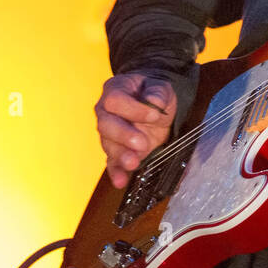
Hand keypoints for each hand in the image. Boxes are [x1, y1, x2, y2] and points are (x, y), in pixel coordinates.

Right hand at [95, 73, 176, 189]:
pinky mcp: (117, 150)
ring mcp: (110, 133)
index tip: (154, 115)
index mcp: (115, 91)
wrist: (155, 105)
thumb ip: (158, 93)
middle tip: (142, 143)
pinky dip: (116, 172)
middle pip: (106, 125)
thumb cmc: (154, 92)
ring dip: (121, 155)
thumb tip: (155, 104)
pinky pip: (112, 162)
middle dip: (123, 135)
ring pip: (108, 145)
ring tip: (134, 163)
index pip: (115, 100)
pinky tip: (121, 181)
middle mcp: (106, 112)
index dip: (133, 109)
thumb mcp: (161, 86)